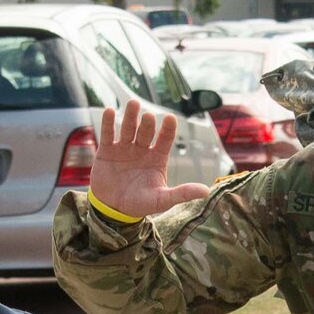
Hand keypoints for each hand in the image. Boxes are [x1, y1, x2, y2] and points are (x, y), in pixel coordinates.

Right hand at [88, 101, 211, 218]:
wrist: (113, 210)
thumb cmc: (140, 204)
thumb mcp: (162, 200)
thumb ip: (182, 193)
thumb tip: (206, 191)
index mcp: (157, 157)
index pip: (165, 139)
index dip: (168, 129)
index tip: (170, 118)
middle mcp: (142, 149)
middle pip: (146, 131)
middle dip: (147, 123)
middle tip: (149, 117)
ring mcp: (124, 148)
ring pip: (128, 128)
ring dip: (130, 116)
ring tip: (133, 104)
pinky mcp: (107, 151)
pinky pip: (108, 134)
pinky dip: (108, 123)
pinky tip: (110, 111)